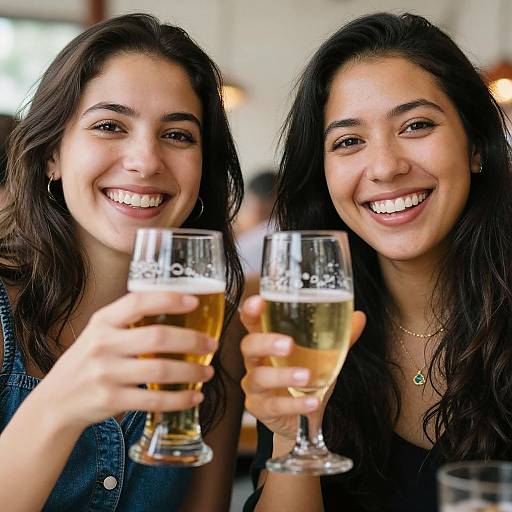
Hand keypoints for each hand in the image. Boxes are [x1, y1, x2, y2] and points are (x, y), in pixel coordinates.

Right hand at [36, 292, 216, 430]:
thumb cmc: (89, 359)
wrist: (57, 400)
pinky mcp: (111, 400)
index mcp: (104, 321)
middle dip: (192, 340)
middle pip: (157, 338)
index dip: (169, 300)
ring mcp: (106, 373)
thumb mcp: (101, 332)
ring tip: (208, 372)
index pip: (138, 302)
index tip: (195, 302)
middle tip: (212, 344)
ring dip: (191, 372)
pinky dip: (179, 399)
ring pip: (160, 370)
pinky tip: (194, 396)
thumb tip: (177, 306)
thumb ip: (129, 320)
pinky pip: (153, 400)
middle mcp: (103, 344)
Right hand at [240, 295, 365, 440]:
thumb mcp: (324, 356)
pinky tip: (313, 402)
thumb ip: (339, 337)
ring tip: (306, 377)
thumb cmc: (308, 377)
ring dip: (283, 376)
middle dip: (266, 343)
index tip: (260, 301)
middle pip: (248, 346)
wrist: (303, 419)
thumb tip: (359, 316)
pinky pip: (273, 406)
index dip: (251, 310)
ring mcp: (255, 386)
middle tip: (289, 344)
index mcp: (267, 342)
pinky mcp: (260, 409)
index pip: (252, 321)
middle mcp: (256, 361)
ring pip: (259, 377)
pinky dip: (294, 404)